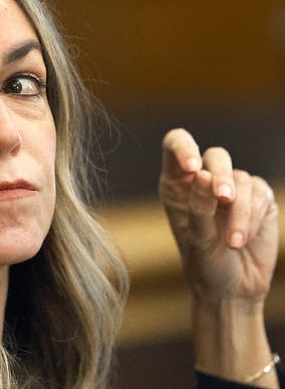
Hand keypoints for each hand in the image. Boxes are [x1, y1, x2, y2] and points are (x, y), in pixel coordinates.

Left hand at [158, 128, 278, 305]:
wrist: (232, 290)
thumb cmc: (204, 264)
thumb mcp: (197, 238)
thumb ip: (198, 206)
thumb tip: (205, 175)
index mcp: (177, 185)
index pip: (175, 144)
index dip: (184, 146)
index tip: (193, 168)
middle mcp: (203, 182)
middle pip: (216, 156)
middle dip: (223, 176)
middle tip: (224, 198)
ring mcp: (232, 190)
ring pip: (241, 178)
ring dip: (240, 210)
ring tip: (233, 242)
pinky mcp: (258, 200)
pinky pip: (260, 193)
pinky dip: (252, 216)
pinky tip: (242, 239)